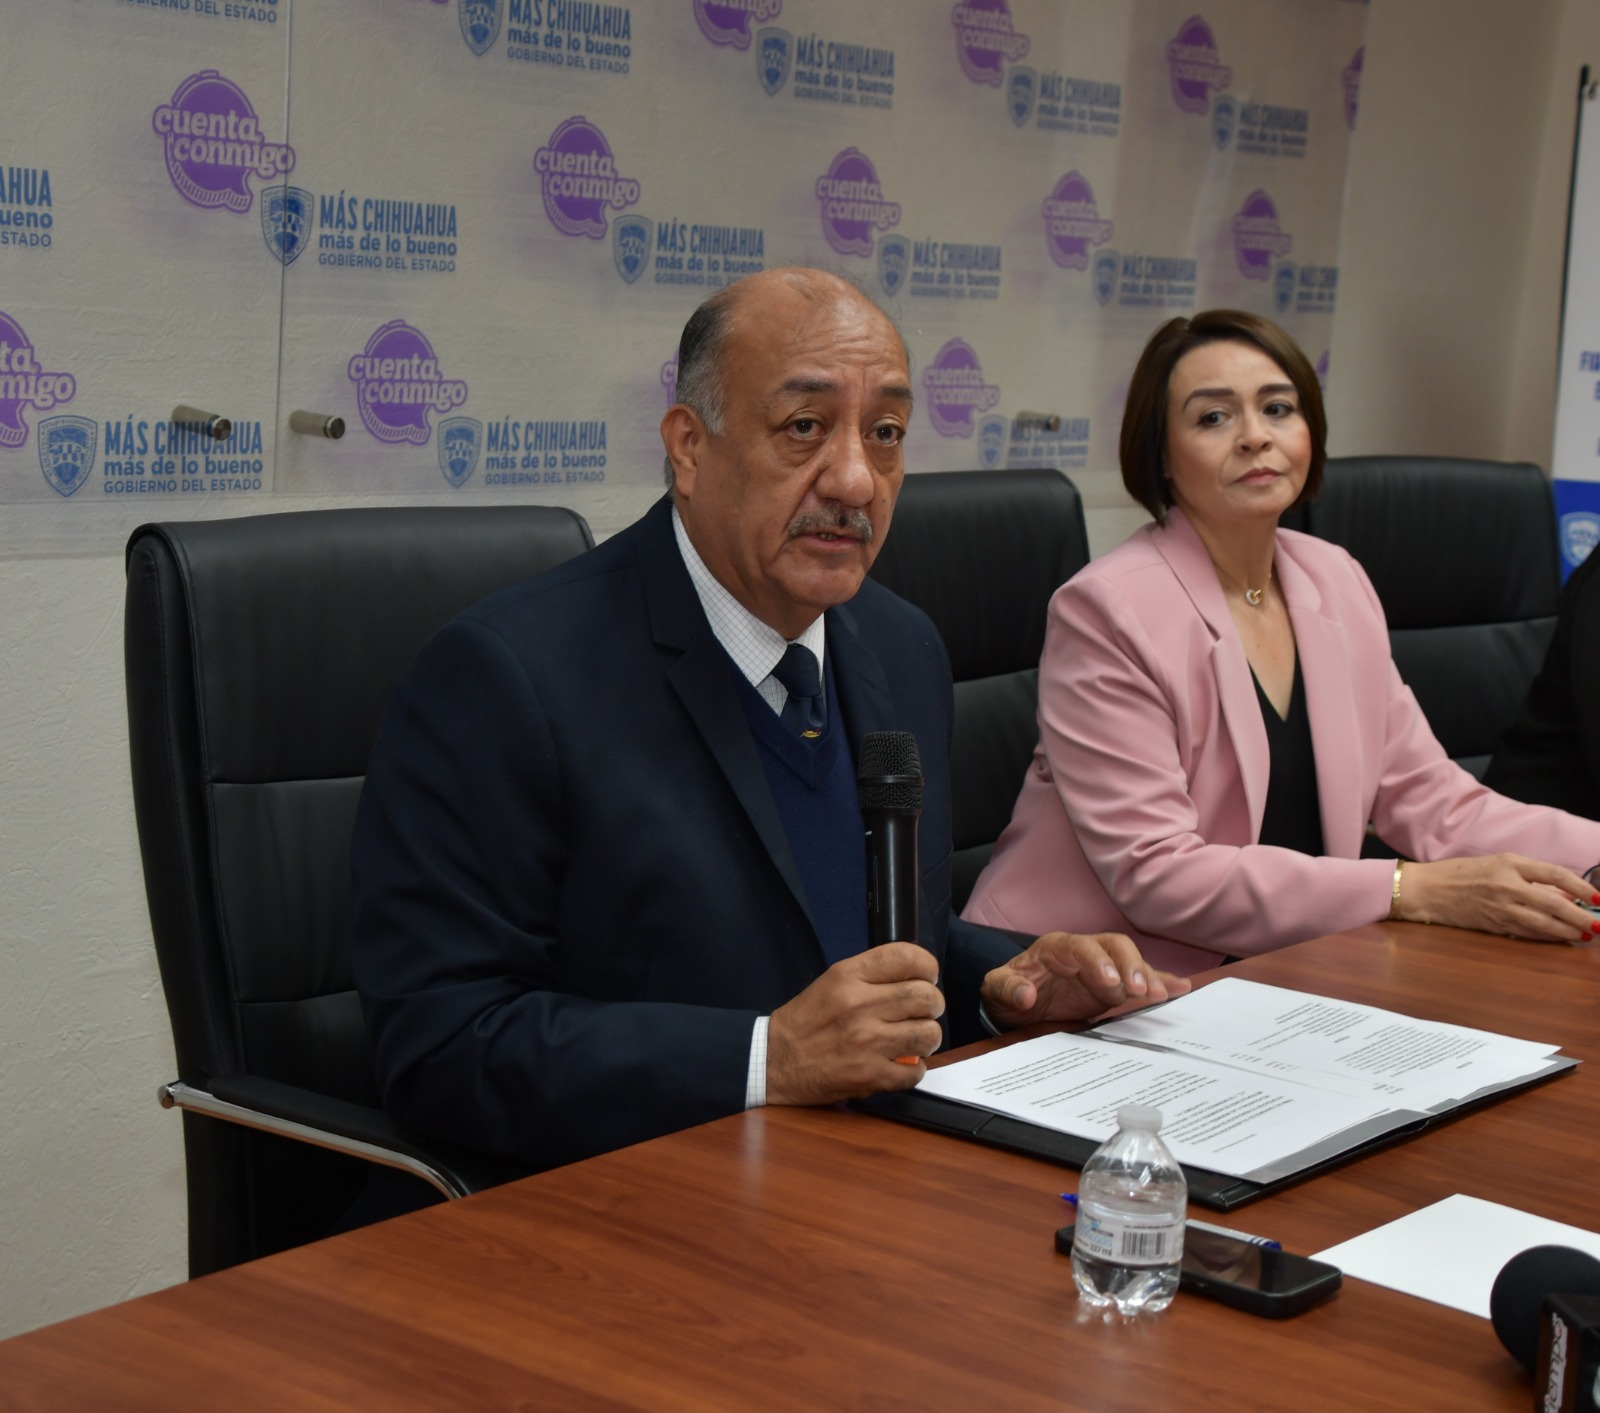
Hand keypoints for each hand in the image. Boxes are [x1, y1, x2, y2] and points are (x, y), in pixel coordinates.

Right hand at [766, 942, 944, 1104]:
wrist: (775, 1061)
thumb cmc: (806, 1020)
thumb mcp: (832, 981)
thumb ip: (872, 975)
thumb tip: (916, 977)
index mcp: (848, 976)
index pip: (907, 958)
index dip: (927, 967)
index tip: (927, 977)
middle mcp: (860, 1005)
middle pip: (926, 997)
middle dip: (933, 1004)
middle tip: (922, 1011)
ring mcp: (867, 1042)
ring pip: (928, 1034)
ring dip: (927, 1038)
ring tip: (914, 1039)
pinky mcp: (870, 1076)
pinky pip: (915, 1072)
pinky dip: (914, 1070)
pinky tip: (901, 1064)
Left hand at [980, 931, 1190, 1030]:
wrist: (1016, 1002)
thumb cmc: (1009, 990)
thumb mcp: (997, 991)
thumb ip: (1007, 989)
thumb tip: (1025, 994)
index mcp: (1055, 948)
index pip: (1080, 946)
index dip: (1098, 962)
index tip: (1112, 983)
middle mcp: (1084, 952)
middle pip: (1114, 947)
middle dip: (1130, 966)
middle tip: (1142, 990)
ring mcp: (1102, 968)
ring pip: (1131, 962)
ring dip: (1148, 976)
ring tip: (1163, 994)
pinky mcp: (1114, 985)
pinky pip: (1140, 979)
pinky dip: (1160, 982)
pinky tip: (1180, 988)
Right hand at [1399, 854, 1599, 942]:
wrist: (1428, 890)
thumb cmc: (1460, 873)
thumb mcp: (1497, 865)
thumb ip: (1529, 878)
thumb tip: (1564, 894)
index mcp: (1509, 864)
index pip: (1554, 875)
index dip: (1581, 887)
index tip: (1598, 897)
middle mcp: (1506, 885)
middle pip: (1554, 904)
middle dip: (1580, 916)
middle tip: (1598, 924)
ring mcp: (1500, 907)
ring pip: (1543, 923)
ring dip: (1567, 931)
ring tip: (1584, 934)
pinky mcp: (1493, 924)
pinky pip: (1527, 933)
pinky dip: (1546, 937)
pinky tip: (1560, 938)